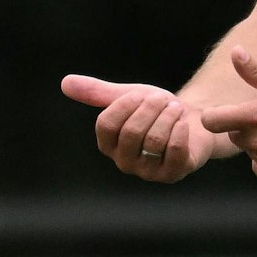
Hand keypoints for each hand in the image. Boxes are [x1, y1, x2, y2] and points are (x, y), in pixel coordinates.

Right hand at [61, 75, 216, 182]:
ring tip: (176, 108)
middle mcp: (124, 162)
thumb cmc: (155, 111)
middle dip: (150, 108)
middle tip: (163, 99)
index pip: (106, 125)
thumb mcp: (127, 96)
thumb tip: (65, 82)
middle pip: (131, 132)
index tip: (139, 94)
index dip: (124, 105)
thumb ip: (97, 92)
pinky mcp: (172, 174)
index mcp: (108, 144)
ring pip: (153, 140)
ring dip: (167, 116)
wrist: (191, 121)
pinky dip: (180, 130)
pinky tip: (183, 121)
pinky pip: (174, 151)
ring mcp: (148, 172)